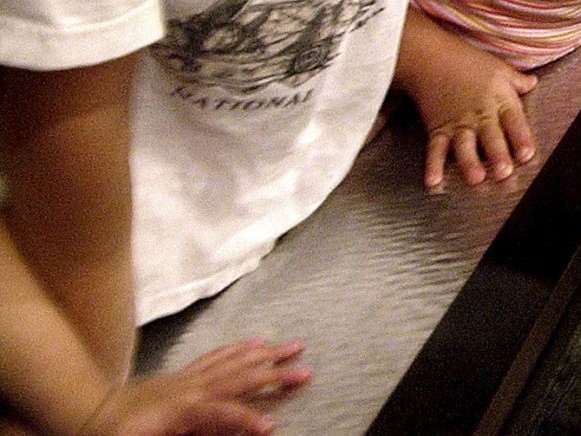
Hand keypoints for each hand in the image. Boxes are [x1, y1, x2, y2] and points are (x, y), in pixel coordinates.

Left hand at [83, 340, 308, 435]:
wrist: (85, 415)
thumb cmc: (114, 435)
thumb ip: (187, 433)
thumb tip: (219, 430)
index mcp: (180, 408)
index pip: (222, 412)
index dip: (247, 419)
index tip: (272, 427)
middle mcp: (189, 387)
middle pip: (237, 377)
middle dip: (273, 374)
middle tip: (305, 371)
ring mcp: (186, 378)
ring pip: (232, 361)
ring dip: (264, 354)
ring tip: (292, 347)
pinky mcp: (181, 375)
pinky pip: (216, 357)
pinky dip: (239, 348)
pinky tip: (255, 343)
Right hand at [403, 30, 536, 188]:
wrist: (430, 56)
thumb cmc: (467, 60)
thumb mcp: (498, 68)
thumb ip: (517, 81)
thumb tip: (533, 83)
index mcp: (499, 100)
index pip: (514, 121)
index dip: (521, 138)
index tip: (527, 154)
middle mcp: (480, 114)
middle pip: (491, 137)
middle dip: (497, 154)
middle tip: (503, 172)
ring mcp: (458, 123)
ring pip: (465, 145)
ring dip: (469, 162)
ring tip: (475, 178)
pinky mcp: (437, 128)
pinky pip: (435, 148)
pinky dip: (433, 165)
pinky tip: (433, 181)